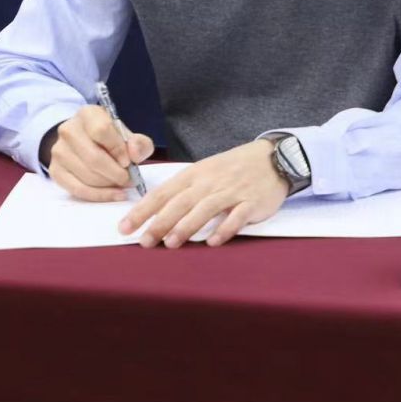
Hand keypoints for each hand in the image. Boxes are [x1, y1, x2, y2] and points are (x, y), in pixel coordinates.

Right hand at [44, 105, 153, 202]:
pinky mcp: (55, 170)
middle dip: (116, 173)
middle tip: (130, 179)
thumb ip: (139, 143)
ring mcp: (58, 151)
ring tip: (123, 184)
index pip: (101, 131)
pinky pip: (77, 189)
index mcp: (88, 114)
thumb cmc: (111, 139)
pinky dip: (99, 195)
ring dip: (109, 185)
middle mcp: (68, 130)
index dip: (118, 149)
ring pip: (86, 175)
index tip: (129, 162)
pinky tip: (114, 194)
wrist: (87, 142)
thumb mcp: (129, 136)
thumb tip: (134, 155)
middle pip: (93, 158)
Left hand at [119, 140, 288, 248]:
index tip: (125, 227)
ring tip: (171, 243)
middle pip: (181, 202)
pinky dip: (225, 229)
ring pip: (205, 208)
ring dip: (187, 226)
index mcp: (195, 173)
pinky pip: (237, 216)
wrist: (274, 158)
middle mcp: (211, 182)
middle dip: (160, 222)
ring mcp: (233, 191)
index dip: (143, 210)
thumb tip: (157, 212)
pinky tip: (213, 242)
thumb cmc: (234, 168)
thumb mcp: (206, 170)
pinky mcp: (253, 201)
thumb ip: (185, 190)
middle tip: (145, 241)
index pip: (163, 192)